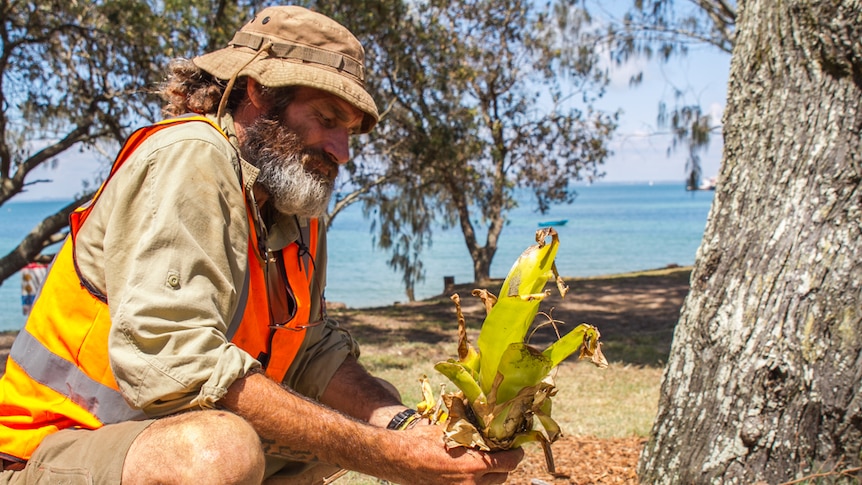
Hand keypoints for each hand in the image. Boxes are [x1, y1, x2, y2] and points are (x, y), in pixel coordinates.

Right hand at [387, 422, 524, 484]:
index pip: (510, 463)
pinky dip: (474, 481)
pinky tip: (466, 470)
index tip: (516, 448)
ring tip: (482, 461)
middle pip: (502, 477)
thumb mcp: (450, 430)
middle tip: (500, 452)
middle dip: (504, 464)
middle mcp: (471, 484)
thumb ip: (471, 429)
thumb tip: (485, 419)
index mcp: (474, 466)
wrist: (398, 458)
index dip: (516, 454)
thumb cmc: (422, 442)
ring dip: (489, 474)